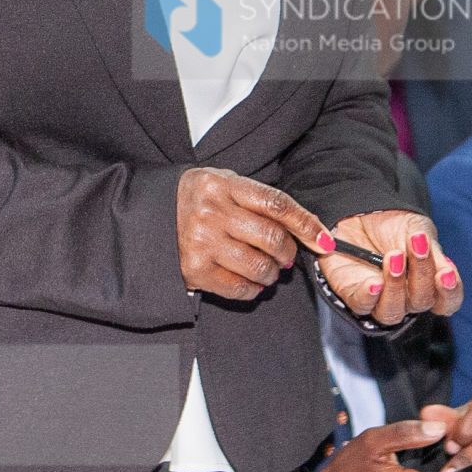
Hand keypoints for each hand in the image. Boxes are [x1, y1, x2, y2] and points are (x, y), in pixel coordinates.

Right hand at [176, 167, 332, 301]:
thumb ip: (258, 199)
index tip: (323, 240)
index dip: (306, 224)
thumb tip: (305, 226)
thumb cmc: (194, 200)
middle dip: (288, 251)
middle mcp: (212, 212)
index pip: (276, 204)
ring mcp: (202, 242)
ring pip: (259, 266)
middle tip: (286, 255)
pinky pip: (240, 288)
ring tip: (268, 269)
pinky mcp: (195, 270)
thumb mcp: (222, 183)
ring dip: (272, 273)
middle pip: (272, 237)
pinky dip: (253, 288)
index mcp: (222, 185)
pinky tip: (250, 280)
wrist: (149, 217)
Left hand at [318, 210, 461, 326]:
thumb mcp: (419, 230)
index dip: (450, 293)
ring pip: (393, 311)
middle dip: (421, 273)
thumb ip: (432, 252)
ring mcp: (380, 300)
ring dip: (395, 285)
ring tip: (393, 256)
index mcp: (428, 284)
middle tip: (416, 244)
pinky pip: (363, 305)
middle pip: (420, 302)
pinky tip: (374, 283)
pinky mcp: (354, 295)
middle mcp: (406, 298)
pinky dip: (369, 296)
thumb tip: (445, 272)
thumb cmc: (394, 225)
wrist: (361, 212)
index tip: (446, 274)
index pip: (446, 302)